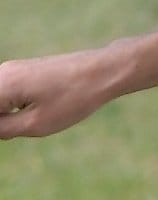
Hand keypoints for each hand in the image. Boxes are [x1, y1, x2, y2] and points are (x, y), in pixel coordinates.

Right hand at [0, 47, 126, 138]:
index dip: (2, 126)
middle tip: (27, 126)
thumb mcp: (34, 124)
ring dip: (8, 116)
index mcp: (0, 85)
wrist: (104, 70)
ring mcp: (12, 69)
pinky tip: (42, 108)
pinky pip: (7, 95)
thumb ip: (1, 129)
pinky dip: (15, 107)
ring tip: (40, 115)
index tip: (15, 130)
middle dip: (4, 122)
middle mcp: (1, 73)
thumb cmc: (73, 98)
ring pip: (0, 103)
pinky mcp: (24, 71)